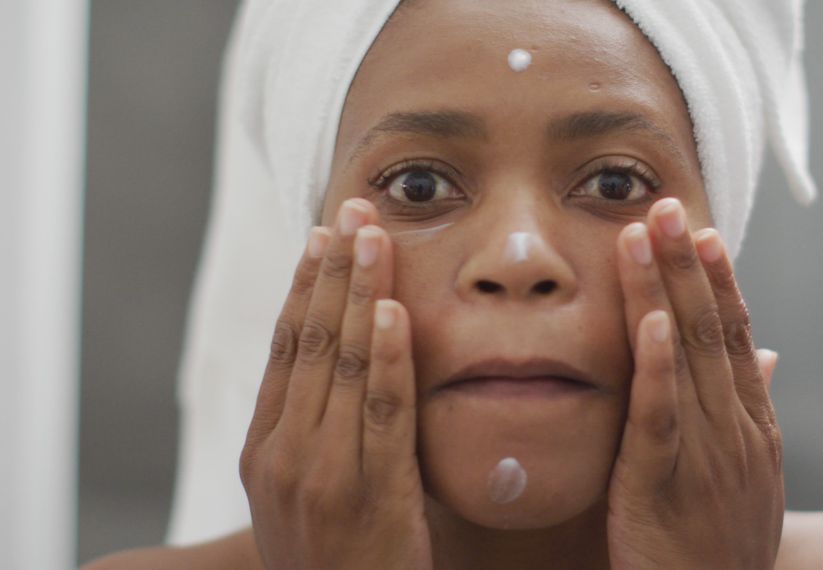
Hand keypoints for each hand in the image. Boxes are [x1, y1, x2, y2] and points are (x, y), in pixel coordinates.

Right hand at [239, 199, 432, 569]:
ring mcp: (321, 475)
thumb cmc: (334, 557)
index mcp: (261, 451)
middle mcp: (281, 455)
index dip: (302, 287)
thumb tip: (348, 363)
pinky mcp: (370, 495)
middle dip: (332, 271)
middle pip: (308, 343)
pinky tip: (393, 311)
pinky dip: (387, 357)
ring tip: (374, 236)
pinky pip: (381, 412)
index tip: (323, 236)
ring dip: (359, 294)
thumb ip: (317, 434)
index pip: (283, 349)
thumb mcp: (304, 495)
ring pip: (341, 365)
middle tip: (352, 210)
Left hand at [607, 198, 784, 568]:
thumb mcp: (749, 476)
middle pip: (710, 330)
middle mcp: (736, 429)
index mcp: (752, 426)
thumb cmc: (722, 543)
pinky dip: (656, 364)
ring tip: (648, 231)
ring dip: (667, 289)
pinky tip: (648, 320)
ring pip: (685, 356)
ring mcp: (706, 454)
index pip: (733, 338)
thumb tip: (765, 354)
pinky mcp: (662, 483)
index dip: (718, 281)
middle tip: (666, 202)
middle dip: (689, 263)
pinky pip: (660, 415)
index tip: (701, 232)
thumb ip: (751, 410)